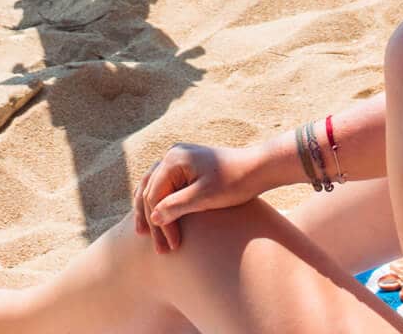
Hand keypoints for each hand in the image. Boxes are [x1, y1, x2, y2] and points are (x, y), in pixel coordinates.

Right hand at [133, 142, 260, 251]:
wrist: (257, 168)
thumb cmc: (233, 182)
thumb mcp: (204, 197)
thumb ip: (176, 206)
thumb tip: (153, 217)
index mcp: (174, 159)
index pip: (154, 196)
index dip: (159, 224)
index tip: (172, 245)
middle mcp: (172, 154)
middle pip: (150, 191)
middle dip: (152, 221)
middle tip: (159, 249)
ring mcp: (179, 158)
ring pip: (153, 187)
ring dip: (150, 212)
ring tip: (145, 235)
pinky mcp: (186, 166)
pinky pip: (164, 185)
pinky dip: (159, 202)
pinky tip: (158, 218)